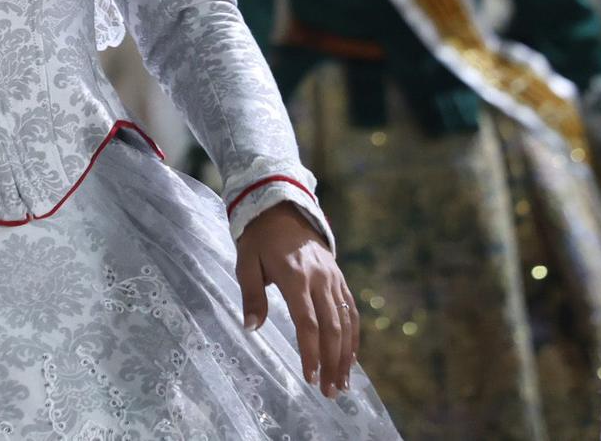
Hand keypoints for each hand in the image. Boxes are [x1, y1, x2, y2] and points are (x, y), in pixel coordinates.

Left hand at [234, 204, 358, 396]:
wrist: (283, 208)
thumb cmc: (259, 238)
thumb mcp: (246, 261)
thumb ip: (250, 295)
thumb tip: (251, 328)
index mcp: (294, 276)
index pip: (307, 322)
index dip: (310, 352)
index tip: (310, 377)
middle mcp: (319, 279)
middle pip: (332, 328)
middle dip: (332, 362)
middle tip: (329, 391)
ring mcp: (333, 278)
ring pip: (346, 322)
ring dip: (346, 355)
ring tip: (342, 383)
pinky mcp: (339, 278)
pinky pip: (351, 311)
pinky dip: (354, 336)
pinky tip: (351, 357)